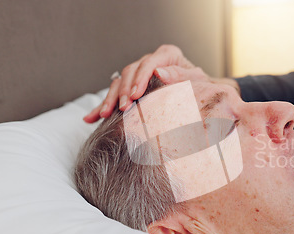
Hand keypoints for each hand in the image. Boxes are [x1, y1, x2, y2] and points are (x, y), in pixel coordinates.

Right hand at [83, 44, 206, 122]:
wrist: (202, 94)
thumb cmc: (202, 87)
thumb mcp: (197, 80)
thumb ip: (181, 75)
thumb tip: (158, 72)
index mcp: (168, 55)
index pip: (149, 63)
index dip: (140, 79)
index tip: (135, 95)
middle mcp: (151, 62)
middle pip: (130, 72)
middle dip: (123, 91)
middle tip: (123, 108)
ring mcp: (140, 73)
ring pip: (118, 82)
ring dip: (110, 99)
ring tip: (104, 114)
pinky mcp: (132, 87)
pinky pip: (114, 95)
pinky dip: (102, 106)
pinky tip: (91, 118)